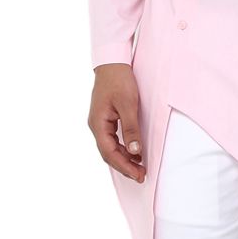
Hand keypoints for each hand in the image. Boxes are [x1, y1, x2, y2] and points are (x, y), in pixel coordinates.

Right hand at [89, 63, 145, 182]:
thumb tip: (135, 152)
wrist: (112, 63)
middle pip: (108, 153)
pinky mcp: (105, 119)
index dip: (124, 166)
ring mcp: (99, 122)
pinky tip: (134, 152)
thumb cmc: (119, 80)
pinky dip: (122, 148)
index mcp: (98, 123)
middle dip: (124, 166)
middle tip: (141, 175)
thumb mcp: (128, 104)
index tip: (138, 174)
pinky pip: (112, 140)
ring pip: (110, 148)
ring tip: (139, 167)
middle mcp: (96, 125)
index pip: (109, 152)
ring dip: (124, 159)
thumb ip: (131, 129)